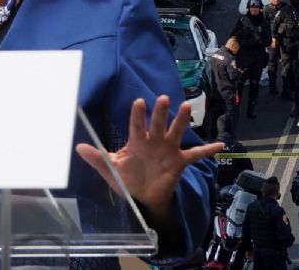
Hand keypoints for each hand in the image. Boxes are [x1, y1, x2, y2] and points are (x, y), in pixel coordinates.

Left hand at [75, 96, 222, 217]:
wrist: (142, 198)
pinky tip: (219, 145)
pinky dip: (207, 150)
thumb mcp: (111, 170)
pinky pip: (195, 155)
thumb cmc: (127, 180)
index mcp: (136, 142)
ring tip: (186, 107)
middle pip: (157, 124)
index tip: (139, 102)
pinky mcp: (179, 161)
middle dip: (159, 112)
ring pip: (175, 132)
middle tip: (162, 98)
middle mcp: (153, 142)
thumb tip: (78, 147)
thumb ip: (97, 158)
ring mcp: (168, 150)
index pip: (136, 125)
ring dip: (181, 121)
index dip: (138, 114)